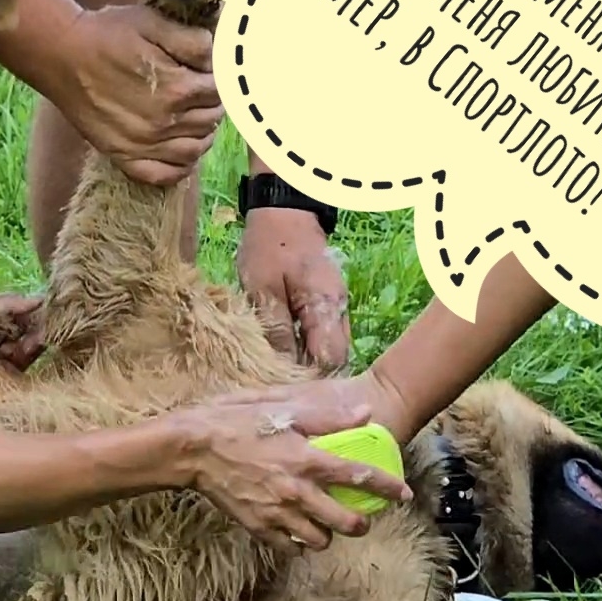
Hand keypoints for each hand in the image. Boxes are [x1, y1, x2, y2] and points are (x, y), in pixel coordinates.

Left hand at [0, 294, 44, 376]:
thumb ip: (8, 304)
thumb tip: (41, 299)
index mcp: (3, 309)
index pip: (37, 315)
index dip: (42, 327)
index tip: (34, 340)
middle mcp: (2, 326)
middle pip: (33, 337)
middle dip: (30, 346)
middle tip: (15, 353)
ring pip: (23, 354)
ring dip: (20, 359)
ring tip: (4, 360)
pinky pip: (10, 368)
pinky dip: (11, 370)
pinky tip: (2, 372)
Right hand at [49, 4, 222, 185]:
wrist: (60, 54)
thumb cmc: (105, 34)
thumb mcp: (152, 23)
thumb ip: (192, 41)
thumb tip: (216, 57)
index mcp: (177, 88)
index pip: (219, 92)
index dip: (217, 79)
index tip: (207, 72)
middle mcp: (164, 123)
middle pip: (210, 121)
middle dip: (212, 105)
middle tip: (201, 92)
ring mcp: (143, 144)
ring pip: (194, 151)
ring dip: (202, 135)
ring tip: (194, 119)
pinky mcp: (122, 156)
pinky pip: (163, 175)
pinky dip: (179, 168)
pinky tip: (180, 153)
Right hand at [171, 384, 413, 551]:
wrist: (192, 449)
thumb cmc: (237, 423)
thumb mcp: (284, 410)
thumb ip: (327, 416)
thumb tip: (365, 414)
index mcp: (306, 459)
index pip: (360, 476)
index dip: (388, 487)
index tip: (405, 495)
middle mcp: (296, 491)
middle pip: (345, 521)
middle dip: (361, 523)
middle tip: (363, 519)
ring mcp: (276, 513)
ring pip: (319, 540)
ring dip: (330, 535)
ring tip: (328, 525)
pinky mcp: (257, 526)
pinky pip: (288, 547)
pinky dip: (298, 543)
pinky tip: (298, 532)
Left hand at [237, 208, 350, 369]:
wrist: (284, 212)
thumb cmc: (270, 246)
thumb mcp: (262, 287)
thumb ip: (275, 328)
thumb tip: (283, 367)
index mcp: (326, 307)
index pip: (330, 360)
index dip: (309, 379)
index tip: (281, 388)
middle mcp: (339, 312)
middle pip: (333, 359)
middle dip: (308, 375)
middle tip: (275, 384)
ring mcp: (335, 308)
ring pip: (327, 349)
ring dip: (305, 361)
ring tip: (276, 372)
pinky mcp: (325, 305)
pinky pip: (320, 336)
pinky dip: (303, 347)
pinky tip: (281, 352)